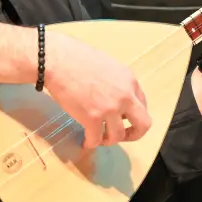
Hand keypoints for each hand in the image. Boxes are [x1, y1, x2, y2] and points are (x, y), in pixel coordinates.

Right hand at [44, 31, 151, 148]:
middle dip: (134, 134)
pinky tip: (86, 142)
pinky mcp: (92, 118)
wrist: (58, 60)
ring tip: (100, 138)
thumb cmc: (79, 58)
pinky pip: (96, 139)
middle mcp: (125, 97)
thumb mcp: (109, 66)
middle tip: (123, 136)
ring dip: (109, 140)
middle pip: (143, 124)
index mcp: (130, 81)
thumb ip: (118, 83)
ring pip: (118, 136)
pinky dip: (91, 143)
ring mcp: (110, 109)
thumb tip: (116, 96)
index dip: (133, 115)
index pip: (143, 105)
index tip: (124, 119)